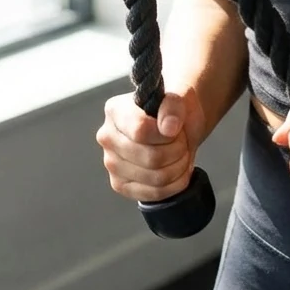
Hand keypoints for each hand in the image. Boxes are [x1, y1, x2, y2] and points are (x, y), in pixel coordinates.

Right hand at [96, 87, 203, 202]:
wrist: (174, 125)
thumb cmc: (173, 109)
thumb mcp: (179, 96)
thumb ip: (173, 106)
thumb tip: (168, 127)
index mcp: (116, 111)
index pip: (141, 131)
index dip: (167, 134)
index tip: (177, 127)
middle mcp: (107, 138)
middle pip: (151, 158)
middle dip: (177, 149)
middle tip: (181, 140)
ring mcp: (111, 164)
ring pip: (156, 177)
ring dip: (179, 166)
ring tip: (180, 152)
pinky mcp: (121, 185)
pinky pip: (154, 193)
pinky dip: (175, 183)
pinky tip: (177, 169)